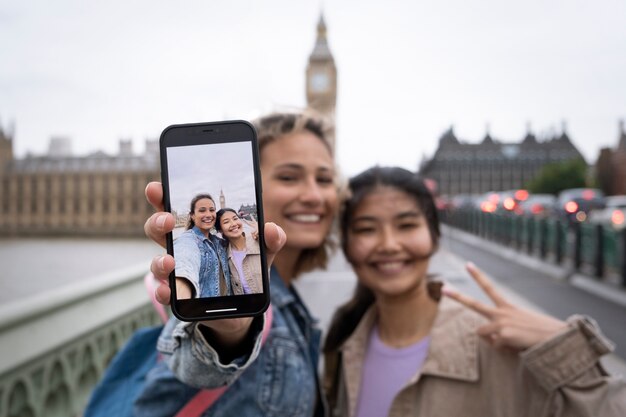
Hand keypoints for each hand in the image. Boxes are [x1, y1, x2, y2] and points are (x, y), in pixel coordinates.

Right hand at [146, 181, 285, 346]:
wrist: (244, 307)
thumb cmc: (248, 271)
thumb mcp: (262, 253)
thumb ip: (271, 240)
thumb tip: (271, 228)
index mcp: (198, 232)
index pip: (176, 209)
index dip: (162, 197)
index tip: (157, 187)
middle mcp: (183, 249)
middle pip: (158, 230)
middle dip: (157, 222)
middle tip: (167, 220)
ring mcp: (179, 273)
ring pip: (158, 263)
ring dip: (160, 260)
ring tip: (170, 261)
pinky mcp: (181, 297)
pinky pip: (165, 293)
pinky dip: (164, 291)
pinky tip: (169, 290)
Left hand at [442, 262, 567, 351]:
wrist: (557, 337)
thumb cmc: (540, 332)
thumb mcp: (520, 325)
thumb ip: (502, 328)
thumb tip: (492, 339)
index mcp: (507, 307)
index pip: (489, 288)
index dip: (478, 276)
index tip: (468, 264)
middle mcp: (501, 312)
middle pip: (474, 304)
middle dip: (458, 297)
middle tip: (444, 288)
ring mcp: (501, 323)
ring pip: (482, 334)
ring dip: (493, 341)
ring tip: (511, 341)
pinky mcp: (503, 335)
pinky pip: (496, 347)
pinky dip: (505, 350)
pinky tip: (518, 347)